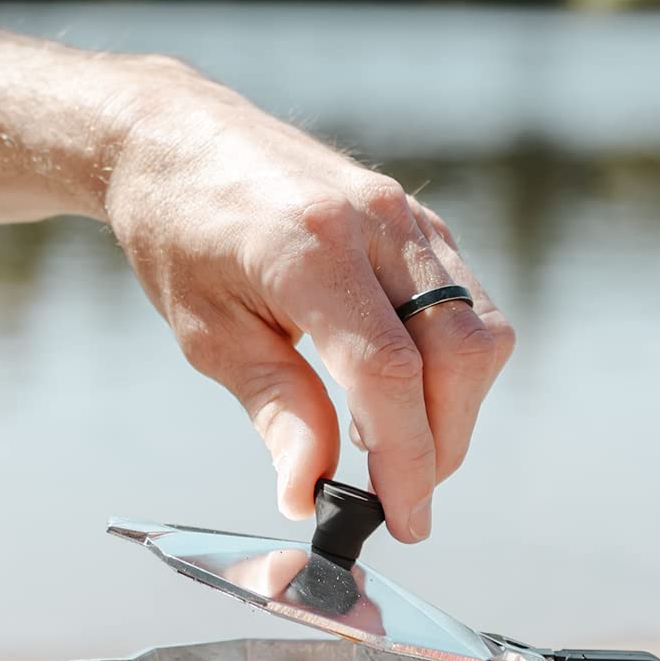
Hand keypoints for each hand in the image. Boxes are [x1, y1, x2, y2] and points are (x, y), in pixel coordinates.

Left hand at [102, 57, 514, 542]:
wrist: (178, 138)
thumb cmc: (180, 237)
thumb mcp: (208, 336)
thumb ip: (276, 412)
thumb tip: (309, 494)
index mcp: (308, 249)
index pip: (389, 373)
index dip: (406, 459)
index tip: (404, 522)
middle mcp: (374, 222)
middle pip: (458, 354)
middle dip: (443, 444)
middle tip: (399, 498)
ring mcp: (408, 215)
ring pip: (481, 331)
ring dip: (455, 409)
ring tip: (391, 445)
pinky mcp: (422, 221)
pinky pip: (469, 306)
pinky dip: (450, 368)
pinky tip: (394, 395)